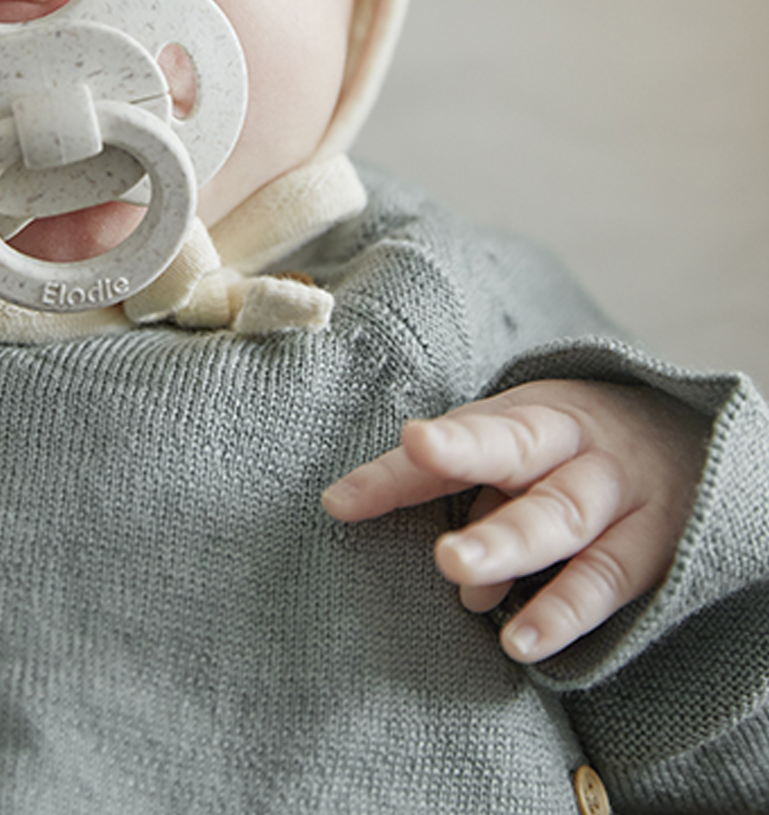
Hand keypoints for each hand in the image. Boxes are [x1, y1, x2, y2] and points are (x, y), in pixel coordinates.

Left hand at [321, 379, 707, 661]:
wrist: (685, 439)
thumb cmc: (567, 451)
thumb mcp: (518, 448)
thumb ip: (462, 492)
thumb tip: (447, 572)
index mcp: (526, 413)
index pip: (462, 432)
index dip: (422, 451)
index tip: (370, 474)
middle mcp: (570, 445)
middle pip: (514, 453)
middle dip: (465, 470)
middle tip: (432, 533)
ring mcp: (614, 491)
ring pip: (560, 517)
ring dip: (507, 547)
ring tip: (460, 579)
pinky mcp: (653, 544)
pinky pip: (606, 578)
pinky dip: (564, 610)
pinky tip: (521, 641)